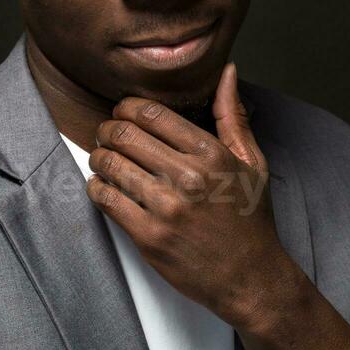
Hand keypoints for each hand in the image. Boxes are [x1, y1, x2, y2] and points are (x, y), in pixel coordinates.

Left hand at [85, 62, 292, 328]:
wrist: (250, 278)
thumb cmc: (250, 218)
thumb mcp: (251, 161)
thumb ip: (232, 115)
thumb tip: (227, 71)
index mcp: (211, 153)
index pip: (151, 112)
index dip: (126, 107)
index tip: (122, 112)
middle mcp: (188, 177)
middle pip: (124, 134)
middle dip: (107, 129)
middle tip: (106, 134)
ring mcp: (167, 208)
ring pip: (110, 164)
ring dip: (99, 157)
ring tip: (103, 158)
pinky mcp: (149, 237)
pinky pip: (106, 200)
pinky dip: (97, 187)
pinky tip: (105, 186)